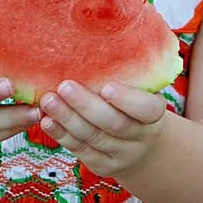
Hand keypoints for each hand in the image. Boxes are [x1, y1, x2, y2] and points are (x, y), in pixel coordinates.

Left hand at [38, 79, 166, 178]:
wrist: (140, 142)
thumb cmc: (134, 100)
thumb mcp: (140, 87)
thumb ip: (125, 71)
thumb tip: (94, 38)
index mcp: (154, 113)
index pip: (147, 109)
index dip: (127, 100)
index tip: (106, 87)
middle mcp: (141, 137)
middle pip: (114, 124)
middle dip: (86, 105)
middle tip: (64, 86)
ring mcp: (122, 154)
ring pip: (93, 138)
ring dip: (67, 119)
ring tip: (48, 100)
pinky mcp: (102, 165)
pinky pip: (81, 150)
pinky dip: (62, 135)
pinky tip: (47, 121)